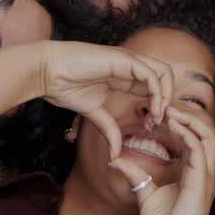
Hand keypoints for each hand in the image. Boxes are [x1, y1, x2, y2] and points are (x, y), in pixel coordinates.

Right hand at [34, 41, 174, 157]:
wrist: (47, 72)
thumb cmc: (64, 86)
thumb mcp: (93, 114)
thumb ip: (108, 129)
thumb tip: (115, 156)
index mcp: (124, 77)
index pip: (154, 88)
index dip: (157, 107)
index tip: (149, 127)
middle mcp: (130, 67)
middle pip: (164, 79)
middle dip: (167, 101)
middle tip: (156, 122)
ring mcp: (128, 61)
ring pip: (164, 73)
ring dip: (166, 96)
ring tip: (156, 116)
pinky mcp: (124, 59)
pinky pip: (152, 75)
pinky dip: (157, 93)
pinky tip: (152, 109)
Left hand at [111, 106, 214, 214]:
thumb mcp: (145, 195)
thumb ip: (136, 175)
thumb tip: (117, 159)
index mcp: (195, 175)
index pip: (196, 139)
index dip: (181, 122)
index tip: (161, 112)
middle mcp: (205, 175)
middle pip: (206, 133)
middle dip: (188, 115)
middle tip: (166, 104)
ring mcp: (206, 180)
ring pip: (208, 137)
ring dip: (189, 120)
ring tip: (169, 110)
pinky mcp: (202, 186)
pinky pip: (199, 152)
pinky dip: (188, 135)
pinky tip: (173, 125)